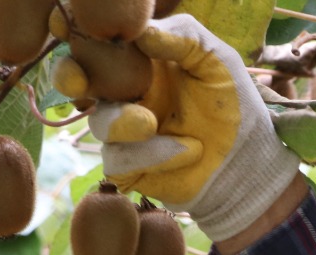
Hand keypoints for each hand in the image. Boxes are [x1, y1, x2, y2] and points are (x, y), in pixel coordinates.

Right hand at [87, 14, 299, 242]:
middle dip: (68, 77)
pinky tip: (190, 151)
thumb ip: (183, 36)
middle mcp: (124, 92)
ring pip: (99, 122)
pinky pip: (119, 158)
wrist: (248, 164)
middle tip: (77, 81)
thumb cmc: (235, 106)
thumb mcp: (216, 61)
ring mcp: (123, 131)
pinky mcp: (129, 167)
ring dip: (126, 123)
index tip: (68, 26)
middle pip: (76, 79)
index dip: (78, 31)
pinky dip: (155, 154)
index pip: (99, 40)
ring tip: (154, 124)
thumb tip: (141, 33)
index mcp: (140, 59)